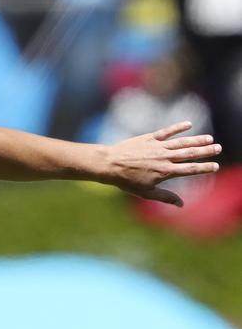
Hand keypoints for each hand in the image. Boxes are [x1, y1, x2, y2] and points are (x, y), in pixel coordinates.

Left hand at [104, 121, 220, 206]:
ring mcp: (157, 146)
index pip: (189, 169)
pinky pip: (166, 132)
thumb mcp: (146, 193)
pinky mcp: (148, 138)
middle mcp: (164, 157)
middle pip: (189, 153)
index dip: (204, 167)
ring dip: (196, 140)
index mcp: (165, 171)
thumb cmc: (126, 181)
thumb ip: (165, 197)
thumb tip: (181, 204)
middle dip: (205, 151)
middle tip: (218, 148)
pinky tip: (188, 124)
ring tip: (209, 138)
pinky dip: (178, 127)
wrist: (109, 164)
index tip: (215, 166)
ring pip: (181, 142)